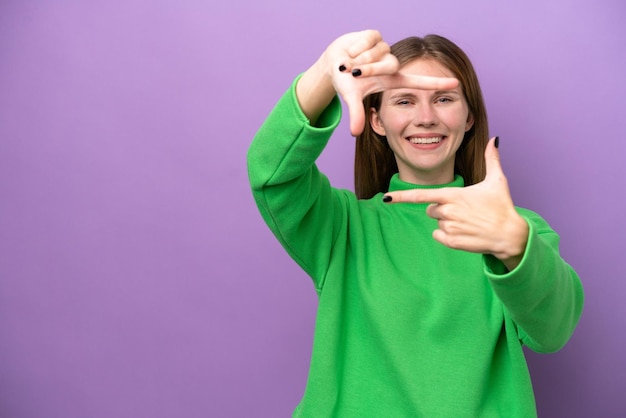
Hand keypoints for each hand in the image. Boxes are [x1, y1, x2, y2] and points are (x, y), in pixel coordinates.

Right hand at [297, 30, 458, 135]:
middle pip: (389, 64)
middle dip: (368, 68)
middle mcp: (392, 64)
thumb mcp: (352, 97)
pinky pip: (368, 40)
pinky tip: (352, 50)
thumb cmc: (346, 81)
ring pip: (377, 52)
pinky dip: (355, 47)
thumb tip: (355, 133)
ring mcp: (385, 49)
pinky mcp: (375, 35)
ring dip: (360, 58)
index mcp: (392, 80)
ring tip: (351, 62)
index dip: (437, 83)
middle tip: (354, 73)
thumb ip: (357, 114)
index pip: (419, 82)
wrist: (333, 62)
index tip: (456, 84)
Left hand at [383, 137, 528, 270]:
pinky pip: (438, 235)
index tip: (386, 198)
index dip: (402, 197)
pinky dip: (446, 235)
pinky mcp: (452, 242)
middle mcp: (448, 211)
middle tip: (464, 210)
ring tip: (467, 221)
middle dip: (442, 208)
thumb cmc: (502, 207)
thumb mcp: (497, 181)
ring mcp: (449, 227)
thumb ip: (491, 159)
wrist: (510, 236)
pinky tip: (463, 232)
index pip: (421, 195)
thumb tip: (494, 139)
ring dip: (447, 221)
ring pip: (436, 221)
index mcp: (453, 195)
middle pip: (431, 208)